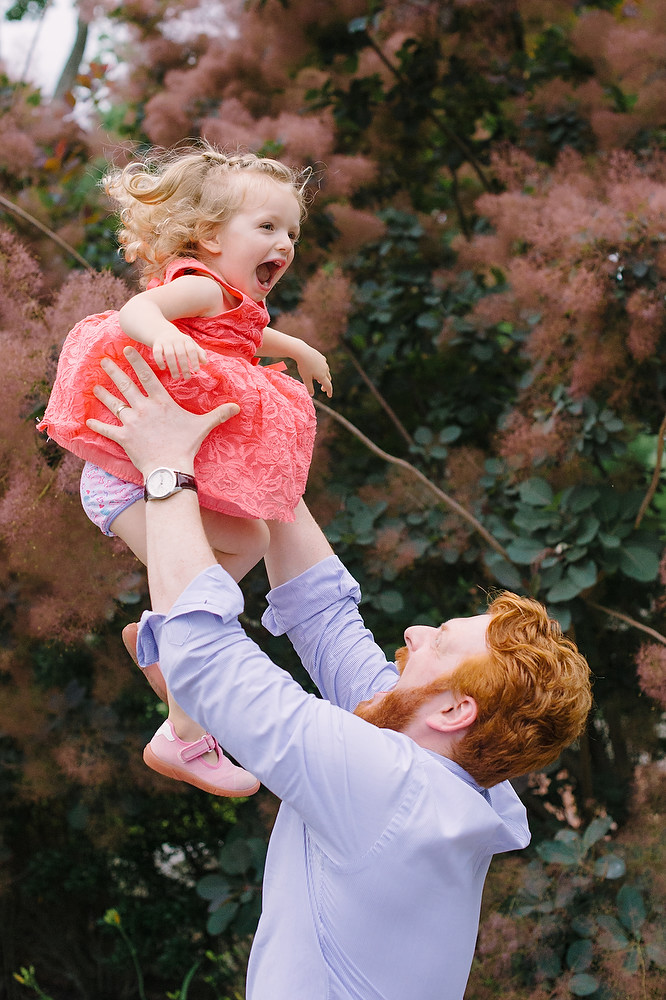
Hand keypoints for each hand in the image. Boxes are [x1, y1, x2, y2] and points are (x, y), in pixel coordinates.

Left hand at [85, 347, 238, 474]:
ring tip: (94, 386)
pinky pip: (107, 430)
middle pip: (125, 385)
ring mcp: (131, 422)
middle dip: (113, 371)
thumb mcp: (203, 426)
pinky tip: (87, 421)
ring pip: (113, 404)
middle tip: (103, 360)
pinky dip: (97, 426)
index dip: (136, 361)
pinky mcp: (123, 438)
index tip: (126, 349)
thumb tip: (237, 407)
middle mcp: (143, 408)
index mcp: (160, 402)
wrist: (170, 467)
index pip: (146, 376)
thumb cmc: (186, 446)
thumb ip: (218, 414)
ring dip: (103, 394)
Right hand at [152, 330, 206, 379]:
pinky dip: (159, 361)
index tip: (196, 370)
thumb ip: (199, 353)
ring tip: (176, 377)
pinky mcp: (156, 345)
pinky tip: (163, 368)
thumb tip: (205, 362)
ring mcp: (166, 342)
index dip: (194, 360)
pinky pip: (156, 353)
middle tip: (187, 377)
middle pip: (180, 354)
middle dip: (184, 367)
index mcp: (186, 340)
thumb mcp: (190, 345)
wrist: (163, 332)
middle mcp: (176, 340)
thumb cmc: (181, 342)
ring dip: (173, 367)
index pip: (191, 350)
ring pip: (169, 355)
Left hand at [296, 345, 332, 396]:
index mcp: (322, 376)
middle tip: (322, 389)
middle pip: (328, 379)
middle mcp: (325, 369)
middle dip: (326, 384)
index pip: (328, 386)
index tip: (329, 396)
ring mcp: (324, 363)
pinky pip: (324, 365)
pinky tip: (317, 368)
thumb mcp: (305, 378)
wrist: (302, 351)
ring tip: (318, 379)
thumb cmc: (303, 366)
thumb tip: (312, 395)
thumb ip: (309, 387)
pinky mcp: (322, 357)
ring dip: (324, 377)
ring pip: (326, 372)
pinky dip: (322, 369)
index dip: (329, 392)